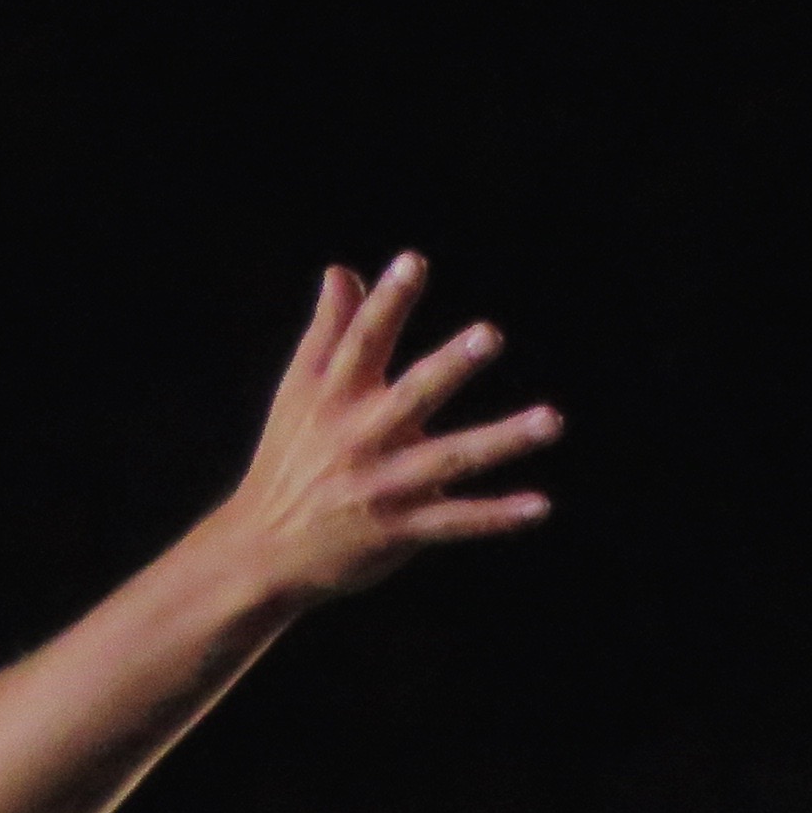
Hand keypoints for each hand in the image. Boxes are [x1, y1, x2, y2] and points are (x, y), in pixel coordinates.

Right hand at [208, 252, 558, 604]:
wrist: (261, 550)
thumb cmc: (288, 459)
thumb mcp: (297, 393)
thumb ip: (328, 331)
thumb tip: (342, 271)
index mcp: (335, 399)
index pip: (362, 342)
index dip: (386, 302)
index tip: (413, 262)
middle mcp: (360, 438)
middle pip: (412, 396)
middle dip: (450, 367)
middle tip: (489, 336)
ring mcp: (383, 487)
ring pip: (449, 460)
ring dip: (500, 441)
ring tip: (550, 420)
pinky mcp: (398, 530)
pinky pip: (454, 522)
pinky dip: (496, 516)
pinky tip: (540, 505)